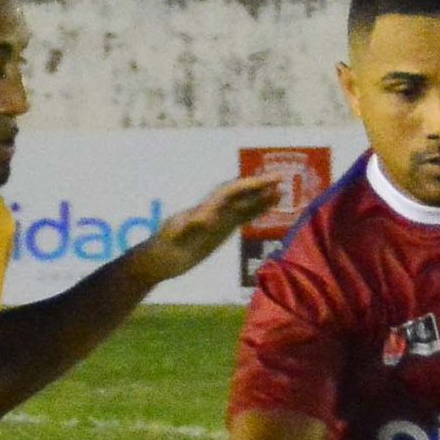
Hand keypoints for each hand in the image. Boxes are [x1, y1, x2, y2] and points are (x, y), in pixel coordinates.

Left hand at [124, 172, 288, 286]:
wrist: (157, 260)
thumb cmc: (163, 250)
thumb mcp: (174, 238)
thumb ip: (187, 227)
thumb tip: (204, 218)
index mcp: (204, 210)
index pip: (231, 192)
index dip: (249, 186)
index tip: (267, 182)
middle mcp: (213, 212)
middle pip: (239, 195)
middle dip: (259, 187)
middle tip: (281, 178)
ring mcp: (217, 221)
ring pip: (243, 206)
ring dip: (260, 199)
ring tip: (281, 192)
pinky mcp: (219, 232)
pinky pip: (240, 219)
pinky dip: (254, 213)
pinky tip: (266, 211)